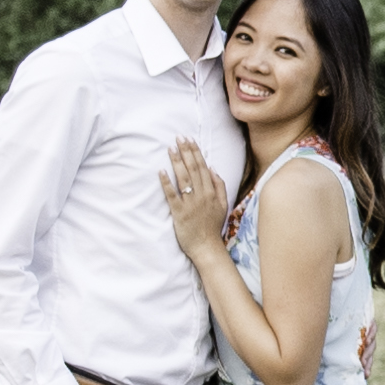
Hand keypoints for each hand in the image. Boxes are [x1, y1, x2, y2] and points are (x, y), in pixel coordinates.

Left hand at [157, 138, 227, 254]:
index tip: (189, 139)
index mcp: (211, 192)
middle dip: (185, 152)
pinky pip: (172, 195)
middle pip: (193, 169)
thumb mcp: (223, 205)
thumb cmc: (212, 226)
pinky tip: (161, 171)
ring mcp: (190, 204)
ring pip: (183, 178)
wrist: (207, 247)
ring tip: (170, 148)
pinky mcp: (179, 213)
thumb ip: (219, 186)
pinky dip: (166, 183)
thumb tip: (212, 168)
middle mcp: (201, 195)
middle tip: (178, 138)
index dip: (195, 152)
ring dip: (176, 162)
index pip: (203, 167)